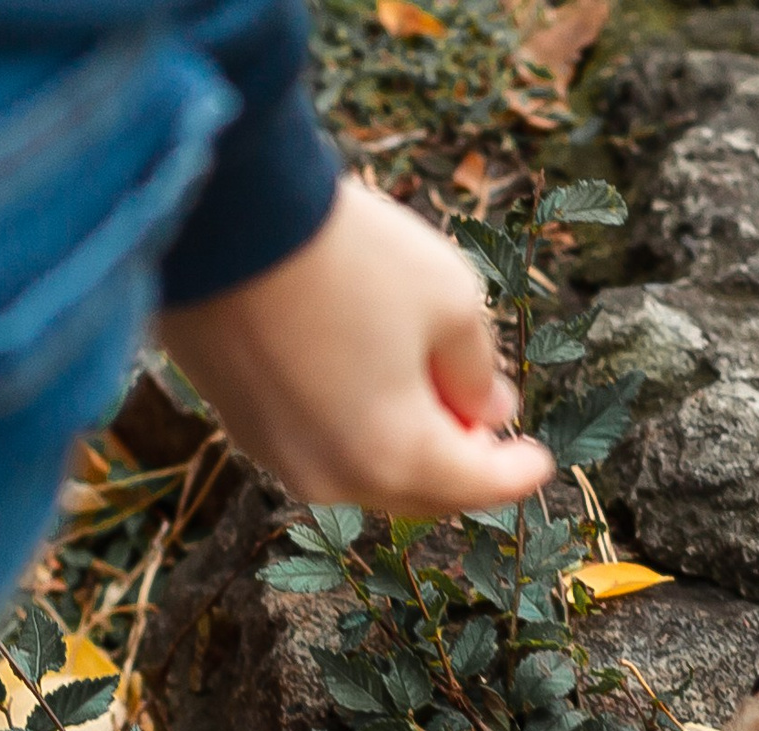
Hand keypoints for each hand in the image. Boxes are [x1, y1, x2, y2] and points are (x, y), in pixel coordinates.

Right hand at [158, 179, 554, 514]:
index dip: (518, 472)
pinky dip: (352, 428)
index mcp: (396, 458)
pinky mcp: (233, 419)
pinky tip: (366, 381)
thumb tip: (487, 409)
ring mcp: (274, 454)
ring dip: (406, 445)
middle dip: (461, 463)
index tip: (542, 460)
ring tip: (430, 393)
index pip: (478, 487)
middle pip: (421, 491)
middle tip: (486, 421)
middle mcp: (331, 477)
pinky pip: (315, 444)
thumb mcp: (451, 301)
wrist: (216, 210)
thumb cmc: (346, 254)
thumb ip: (480, 371)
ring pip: (365, 472)